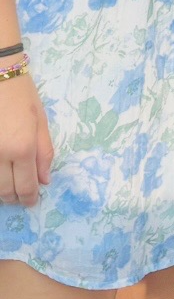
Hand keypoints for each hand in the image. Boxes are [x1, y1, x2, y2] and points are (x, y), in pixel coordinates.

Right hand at [0, 72, 53, 206]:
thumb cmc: (22, 96)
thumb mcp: (41, 122)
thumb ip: (44, 153)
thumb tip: (45, 180)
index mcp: (22, 148)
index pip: (26, 186)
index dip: (30, 198)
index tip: (32, 202)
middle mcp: (0, 156)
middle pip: (6, 191)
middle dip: (15, 198)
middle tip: (22, 197)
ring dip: (2, 191)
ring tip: (10, 188)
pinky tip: (1, 174)